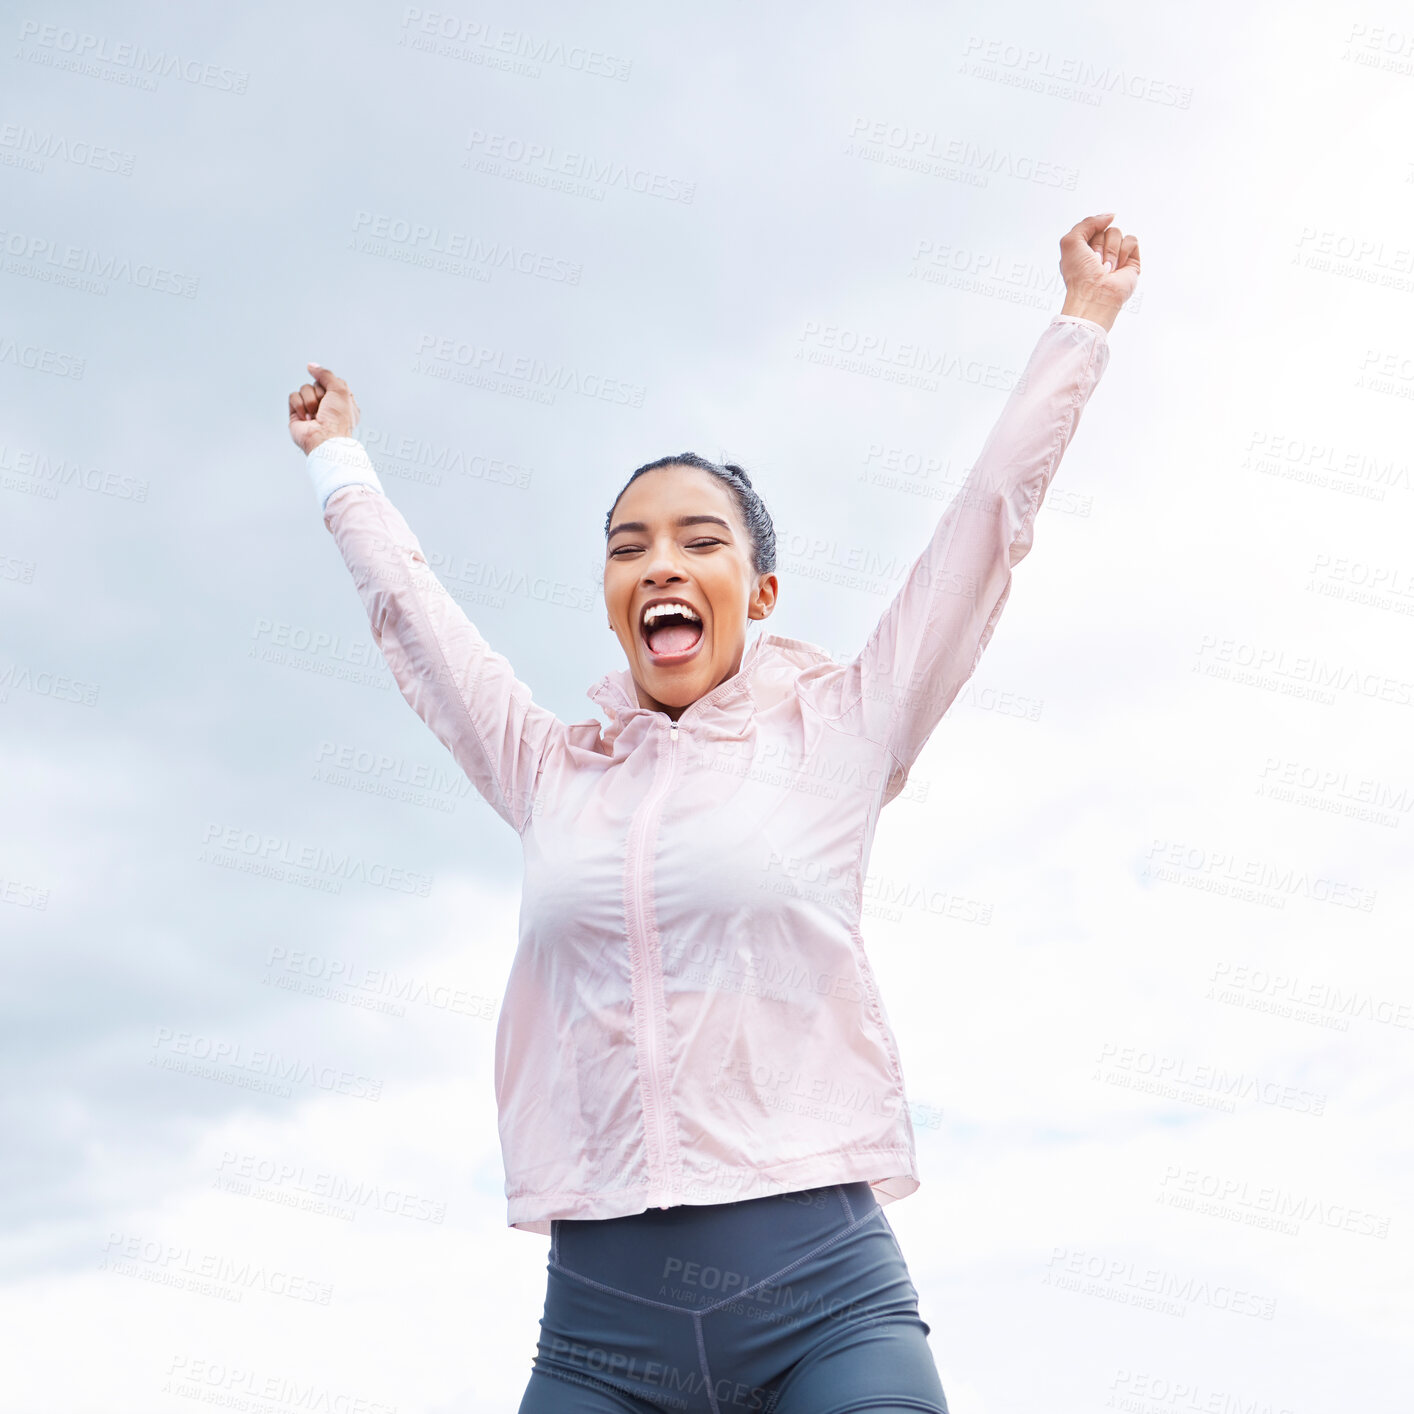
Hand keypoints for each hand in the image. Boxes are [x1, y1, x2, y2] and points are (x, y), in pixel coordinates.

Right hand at [288, 362, 360, 453]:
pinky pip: (293, 396)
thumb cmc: (338, 419)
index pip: (331, 381)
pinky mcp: (296, 413)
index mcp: (341, 401)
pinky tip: (306, 419)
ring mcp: (310, 409)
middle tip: (325, 408)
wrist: (325, 439)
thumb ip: (326, 374)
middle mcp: (326, 405)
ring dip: (310, 401)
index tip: (336, 397)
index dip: (332, 386)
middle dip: (320, 393)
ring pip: (304, 389)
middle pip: (316, 383)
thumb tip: (311, 366)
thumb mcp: (340, 390)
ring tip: (315, 416)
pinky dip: (299, 406)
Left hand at [1058, 213, 1140, 330]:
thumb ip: (1087, 222)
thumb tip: (1110, 216)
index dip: (1088, 236)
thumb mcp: (1070, 241)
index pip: (1092, 226)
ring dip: (1110, 251)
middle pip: (1104, 228)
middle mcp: (1100, 251)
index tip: (1084, 253)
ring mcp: (1116, 255)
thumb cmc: (1079, 274)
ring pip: (1117, 233)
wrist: (1094, 295)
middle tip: (1095, 263)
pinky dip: (1123, 252)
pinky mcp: (1131, 260)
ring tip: (1106, 269)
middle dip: (1098, 245)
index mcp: (1084, 248)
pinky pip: (1132, 240)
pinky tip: (1118, 268)